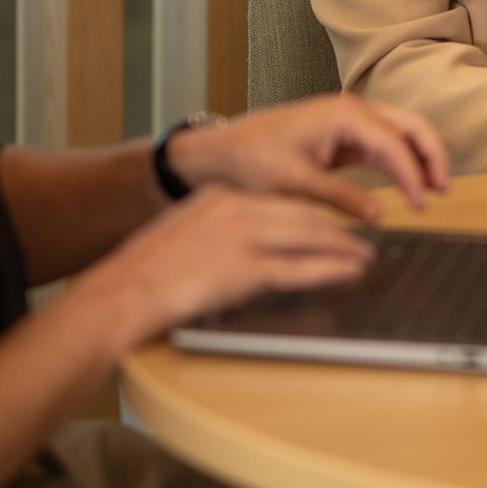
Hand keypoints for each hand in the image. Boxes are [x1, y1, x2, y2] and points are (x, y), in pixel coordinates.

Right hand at [73, 184, 373, 349]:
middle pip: (301, 213)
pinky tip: (349, 271)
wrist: (122, 291)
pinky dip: (330, 268)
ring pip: (308, 235)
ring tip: (364, 256)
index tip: (331, 221)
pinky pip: (298, 267)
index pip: (280, 200)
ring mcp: (241, 237)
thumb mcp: (185, 233)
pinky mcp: (243, 268)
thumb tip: (249, 243)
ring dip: (343, 246)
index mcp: (220, 196)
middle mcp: (235, 208)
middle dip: (336, 228)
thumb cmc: (145, 272)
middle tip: (362, 238)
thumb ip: (218, 230)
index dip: (312, 212)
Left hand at [166, 93, 450, 219]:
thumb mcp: (292, 183)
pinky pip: (386, 145)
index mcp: (343, 114)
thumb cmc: (250, 160)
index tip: (422, 205)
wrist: (222, 152)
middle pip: (411, 124)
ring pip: (403, 132)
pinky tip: (409, 187)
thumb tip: (378, 215)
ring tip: (434, 191)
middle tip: (443, 190)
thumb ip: (339, 197)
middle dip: (432, 154)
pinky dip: (402, 163)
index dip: (413, 175)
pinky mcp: (345, 137)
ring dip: (421, 158)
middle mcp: (353, 111)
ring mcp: (351, 122)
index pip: (394, 143)